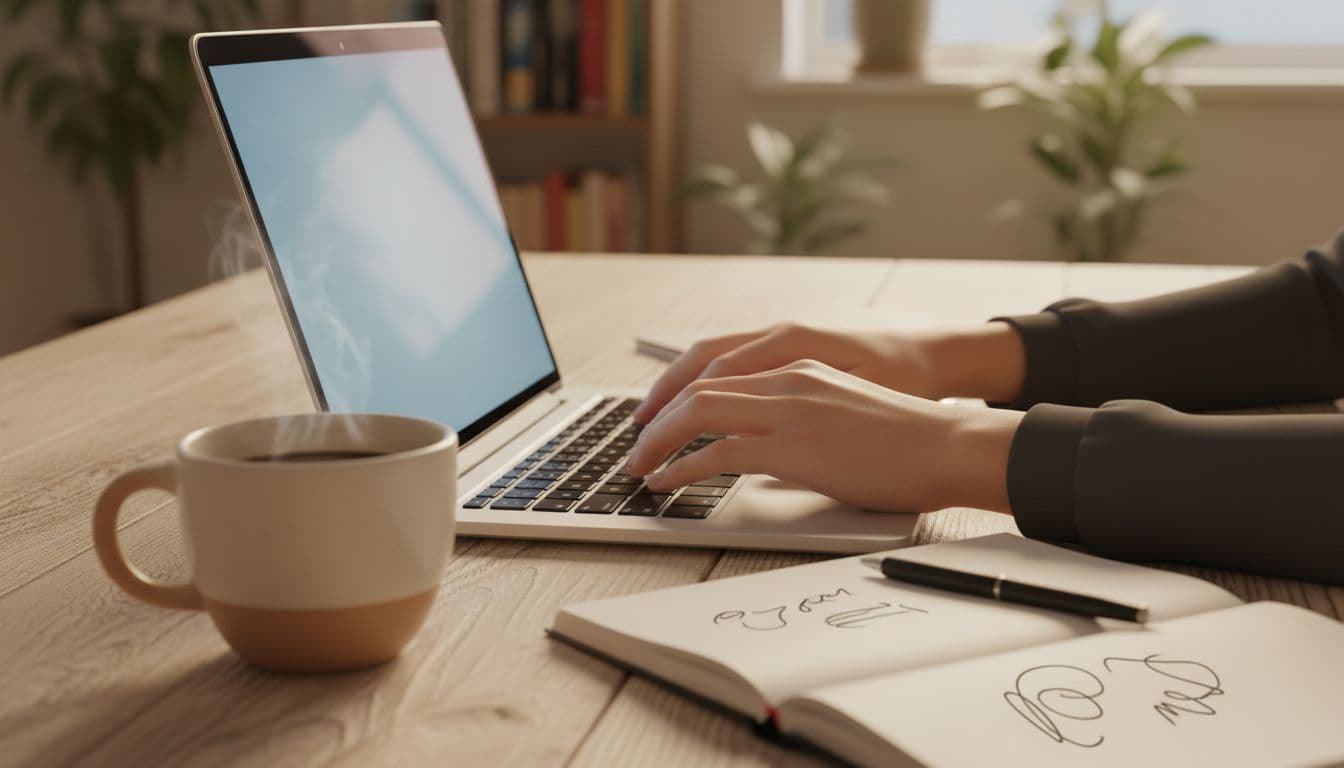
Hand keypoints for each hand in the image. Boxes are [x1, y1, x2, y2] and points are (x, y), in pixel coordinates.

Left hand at [624, 360, 1023, 513]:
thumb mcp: (843, 413)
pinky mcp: (790, 446)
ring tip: (639, 467)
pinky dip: (682, 468)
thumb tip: (766, 456)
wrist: (947, 445)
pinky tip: (668, 483)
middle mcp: (787, 378)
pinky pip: (716, 453)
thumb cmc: (907, 440)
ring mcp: (787, 409)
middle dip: (656, 416)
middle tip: (635, 445)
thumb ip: (801, 422)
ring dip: (658, 441)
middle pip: (697, 385)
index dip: (677, 391)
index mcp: (799, 366)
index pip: (718, 368)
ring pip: (697, 412)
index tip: (655, 416)